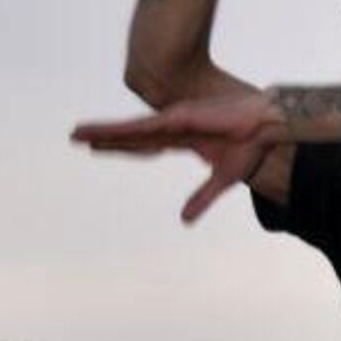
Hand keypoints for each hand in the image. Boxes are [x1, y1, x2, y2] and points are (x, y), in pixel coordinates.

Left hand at [72, 89, 281, 223]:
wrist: (265, 127)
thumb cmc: (250, 148)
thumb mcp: (222, 180)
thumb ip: (201, 199)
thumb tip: (184, 221)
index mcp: (181, 138)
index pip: (143, 144)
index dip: (120, 145)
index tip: (97, 147)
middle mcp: (172, 126)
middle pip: (130, 134)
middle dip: (102, 136)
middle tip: (75, 136)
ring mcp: (172, 121)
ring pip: (129, 129)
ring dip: (102, 131)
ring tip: (76, 133)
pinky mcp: (177, 119)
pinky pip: (142, 128)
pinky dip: (121, 131)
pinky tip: (102, 134)